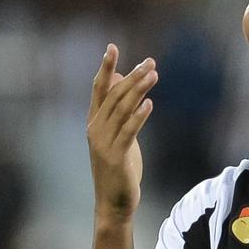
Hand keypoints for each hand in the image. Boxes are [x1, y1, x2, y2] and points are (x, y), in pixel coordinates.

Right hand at [85, 44, 154, 221]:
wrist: (113, 202)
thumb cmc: (118, 167)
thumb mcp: (118, 134)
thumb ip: (118, 108)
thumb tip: (121, 78)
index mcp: (94, 121)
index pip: (99, 88)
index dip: (105, 67)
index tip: (112, 47)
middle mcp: (96, 129)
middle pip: (114, 95)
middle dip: (132, 77)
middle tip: (150, 62)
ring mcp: (103, 142)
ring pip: (122, 110)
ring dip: (138, 91)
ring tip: (153, 75)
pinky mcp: (115, 156)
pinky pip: (128, 131)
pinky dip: (139, 116)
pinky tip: (149, 104)